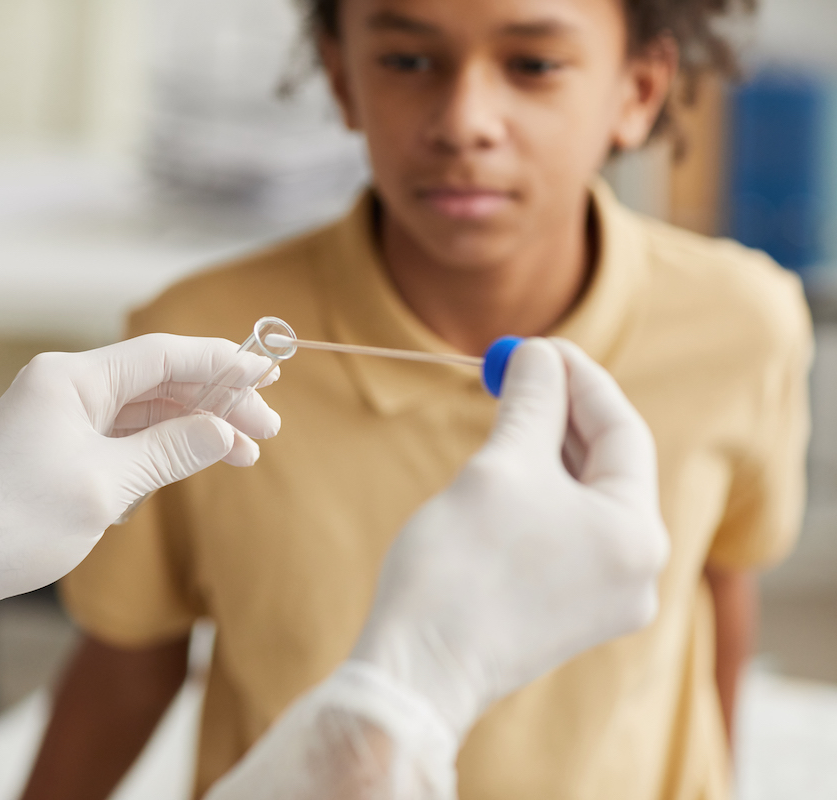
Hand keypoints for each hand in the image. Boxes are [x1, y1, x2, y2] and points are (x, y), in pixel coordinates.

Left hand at [0, 334, 281, 652]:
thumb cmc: (11, 522)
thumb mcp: (104, 486)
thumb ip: (170, 451)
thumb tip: (224, 430)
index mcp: (71, 378)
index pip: (163, 354)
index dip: (220, 361)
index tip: (267, 373)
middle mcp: (64, 387)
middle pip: (157, 382)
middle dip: (215, 403)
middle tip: (266, 431)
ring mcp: (57, 418)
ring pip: (142, 412)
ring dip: (191, 430)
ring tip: (241, 455)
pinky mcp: (52, 450)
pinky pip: (118, 437)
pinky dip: (156, 451)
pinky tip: (184, 469)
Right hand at [352, 338, 668, 738]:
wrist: (419, 669)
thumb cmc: (460, 566)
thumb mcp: (501, 465)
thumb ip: (532, 402)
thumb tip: (538, 355)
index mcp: (636, 532)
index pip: (621, 429)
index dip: (578, 377)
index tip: (536, 344)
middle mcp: (638, 570)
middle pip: (610, 466)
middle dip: (564, 413)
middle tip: (518, 372)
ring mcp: (608, 600)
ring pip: (587, 501)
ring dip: (551, 453)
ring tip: (508, 414)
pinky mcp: (573, 616)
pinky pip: (570, 536)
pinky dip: (544, 496)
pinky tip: (509, 473)